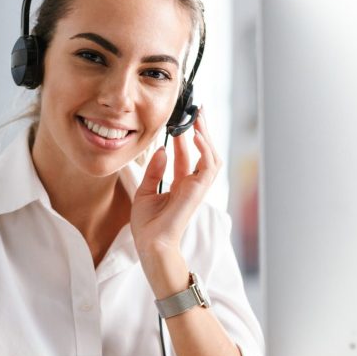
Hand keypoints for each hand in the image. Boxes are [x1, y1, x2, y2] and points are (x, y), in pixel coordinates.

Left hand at [131, 111, 221, 257]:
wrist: (151, 244)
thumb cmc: (147, 226)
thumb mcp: (145, 191)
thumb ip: (154, 170)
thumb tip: (161, 149)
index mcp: (180, 185)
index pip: (187, 156)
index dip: (186, 137)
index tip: (181, 120)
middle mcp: (192, 185)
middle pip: (203, 153)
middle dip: (201, 131)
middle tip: (197, 111)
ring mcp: (197, 188)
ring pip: (211, 156)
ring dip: (206, 136)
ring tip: (199, 117)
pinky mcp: (198, 191)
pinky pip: (208, 166)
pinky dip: (204, 149)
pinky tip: (196, 135)